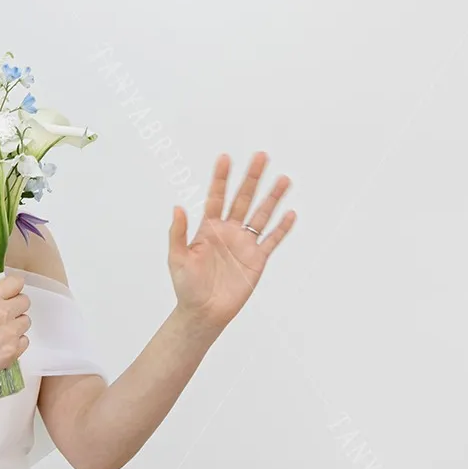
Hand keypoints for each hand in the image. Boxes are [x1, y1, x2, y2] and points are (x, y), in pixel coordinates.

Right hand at [0, 273, 31, 393]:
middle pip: (25, 301)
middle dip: (16, 304)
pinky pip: (24, 341)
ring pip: (26, 321)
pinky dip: (16, 341)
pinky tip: (2, 344)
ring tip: (1, 331)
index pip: (16, 282)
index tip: (9, 291)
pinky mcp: (13, 352)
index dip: (13, 286)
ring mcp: (10, 334)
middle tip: (4, 312)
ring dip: (16, 324)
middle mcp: (3, 314)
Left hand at [168, 152, 295, 329]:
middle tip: (261, 156)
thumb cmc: (187, 287)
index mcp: (208, 229)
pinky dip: (282, 228)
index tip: (225, 158)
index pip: (216, 197)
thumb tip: (177, 207)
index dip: (220, 178)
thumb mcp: (177, 258)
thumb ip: (178, 233)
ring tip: (283, 179)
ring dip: (272, 198)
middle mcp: (228, 232)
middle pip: (242, 199)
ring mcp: (244, 245)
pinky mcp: (257, 260)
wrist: (204, 312)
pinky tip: (290, 213)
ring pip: (261, 215)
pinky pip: (272, 241)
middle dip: (251, 178)